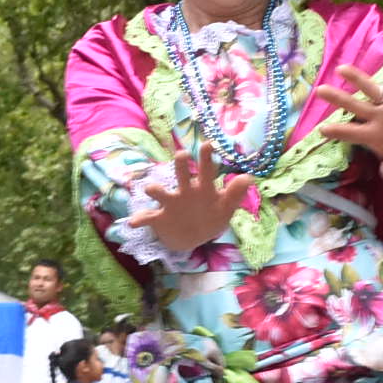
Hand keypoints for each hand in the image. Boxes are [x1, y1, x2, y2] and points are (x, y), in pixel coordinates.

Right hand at [139, 140, 247, 254]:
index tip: (207, 144)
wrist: (191, 238)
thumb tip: (248, 177)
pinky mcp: (159, 218)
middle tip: (182, 154)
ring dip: (155, 189)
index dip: (206, 158)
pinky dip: (139, 219)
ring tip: (152, 189)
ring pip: (160, 193)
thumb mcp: (225, 209)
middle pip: (182, 175)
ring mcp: (170, 204)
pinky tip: (134, 222)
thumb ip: (235, 194)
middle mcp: (184, 192)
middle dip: (181, 165)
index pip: (206, 170)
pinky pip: (147, 218)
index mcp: (203, 188)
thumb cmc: (210, 217)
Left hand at [312, 54, 382, 178]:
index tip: (321, 129)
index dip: (339, 131)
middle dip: (339, 99)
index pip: (353, 132)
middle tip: (319, 90)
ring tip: (342, 69)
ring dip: (358, 79)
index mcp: (374, 134)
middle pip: (355, 106)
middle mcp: (377, 116)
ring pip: (371, 89)